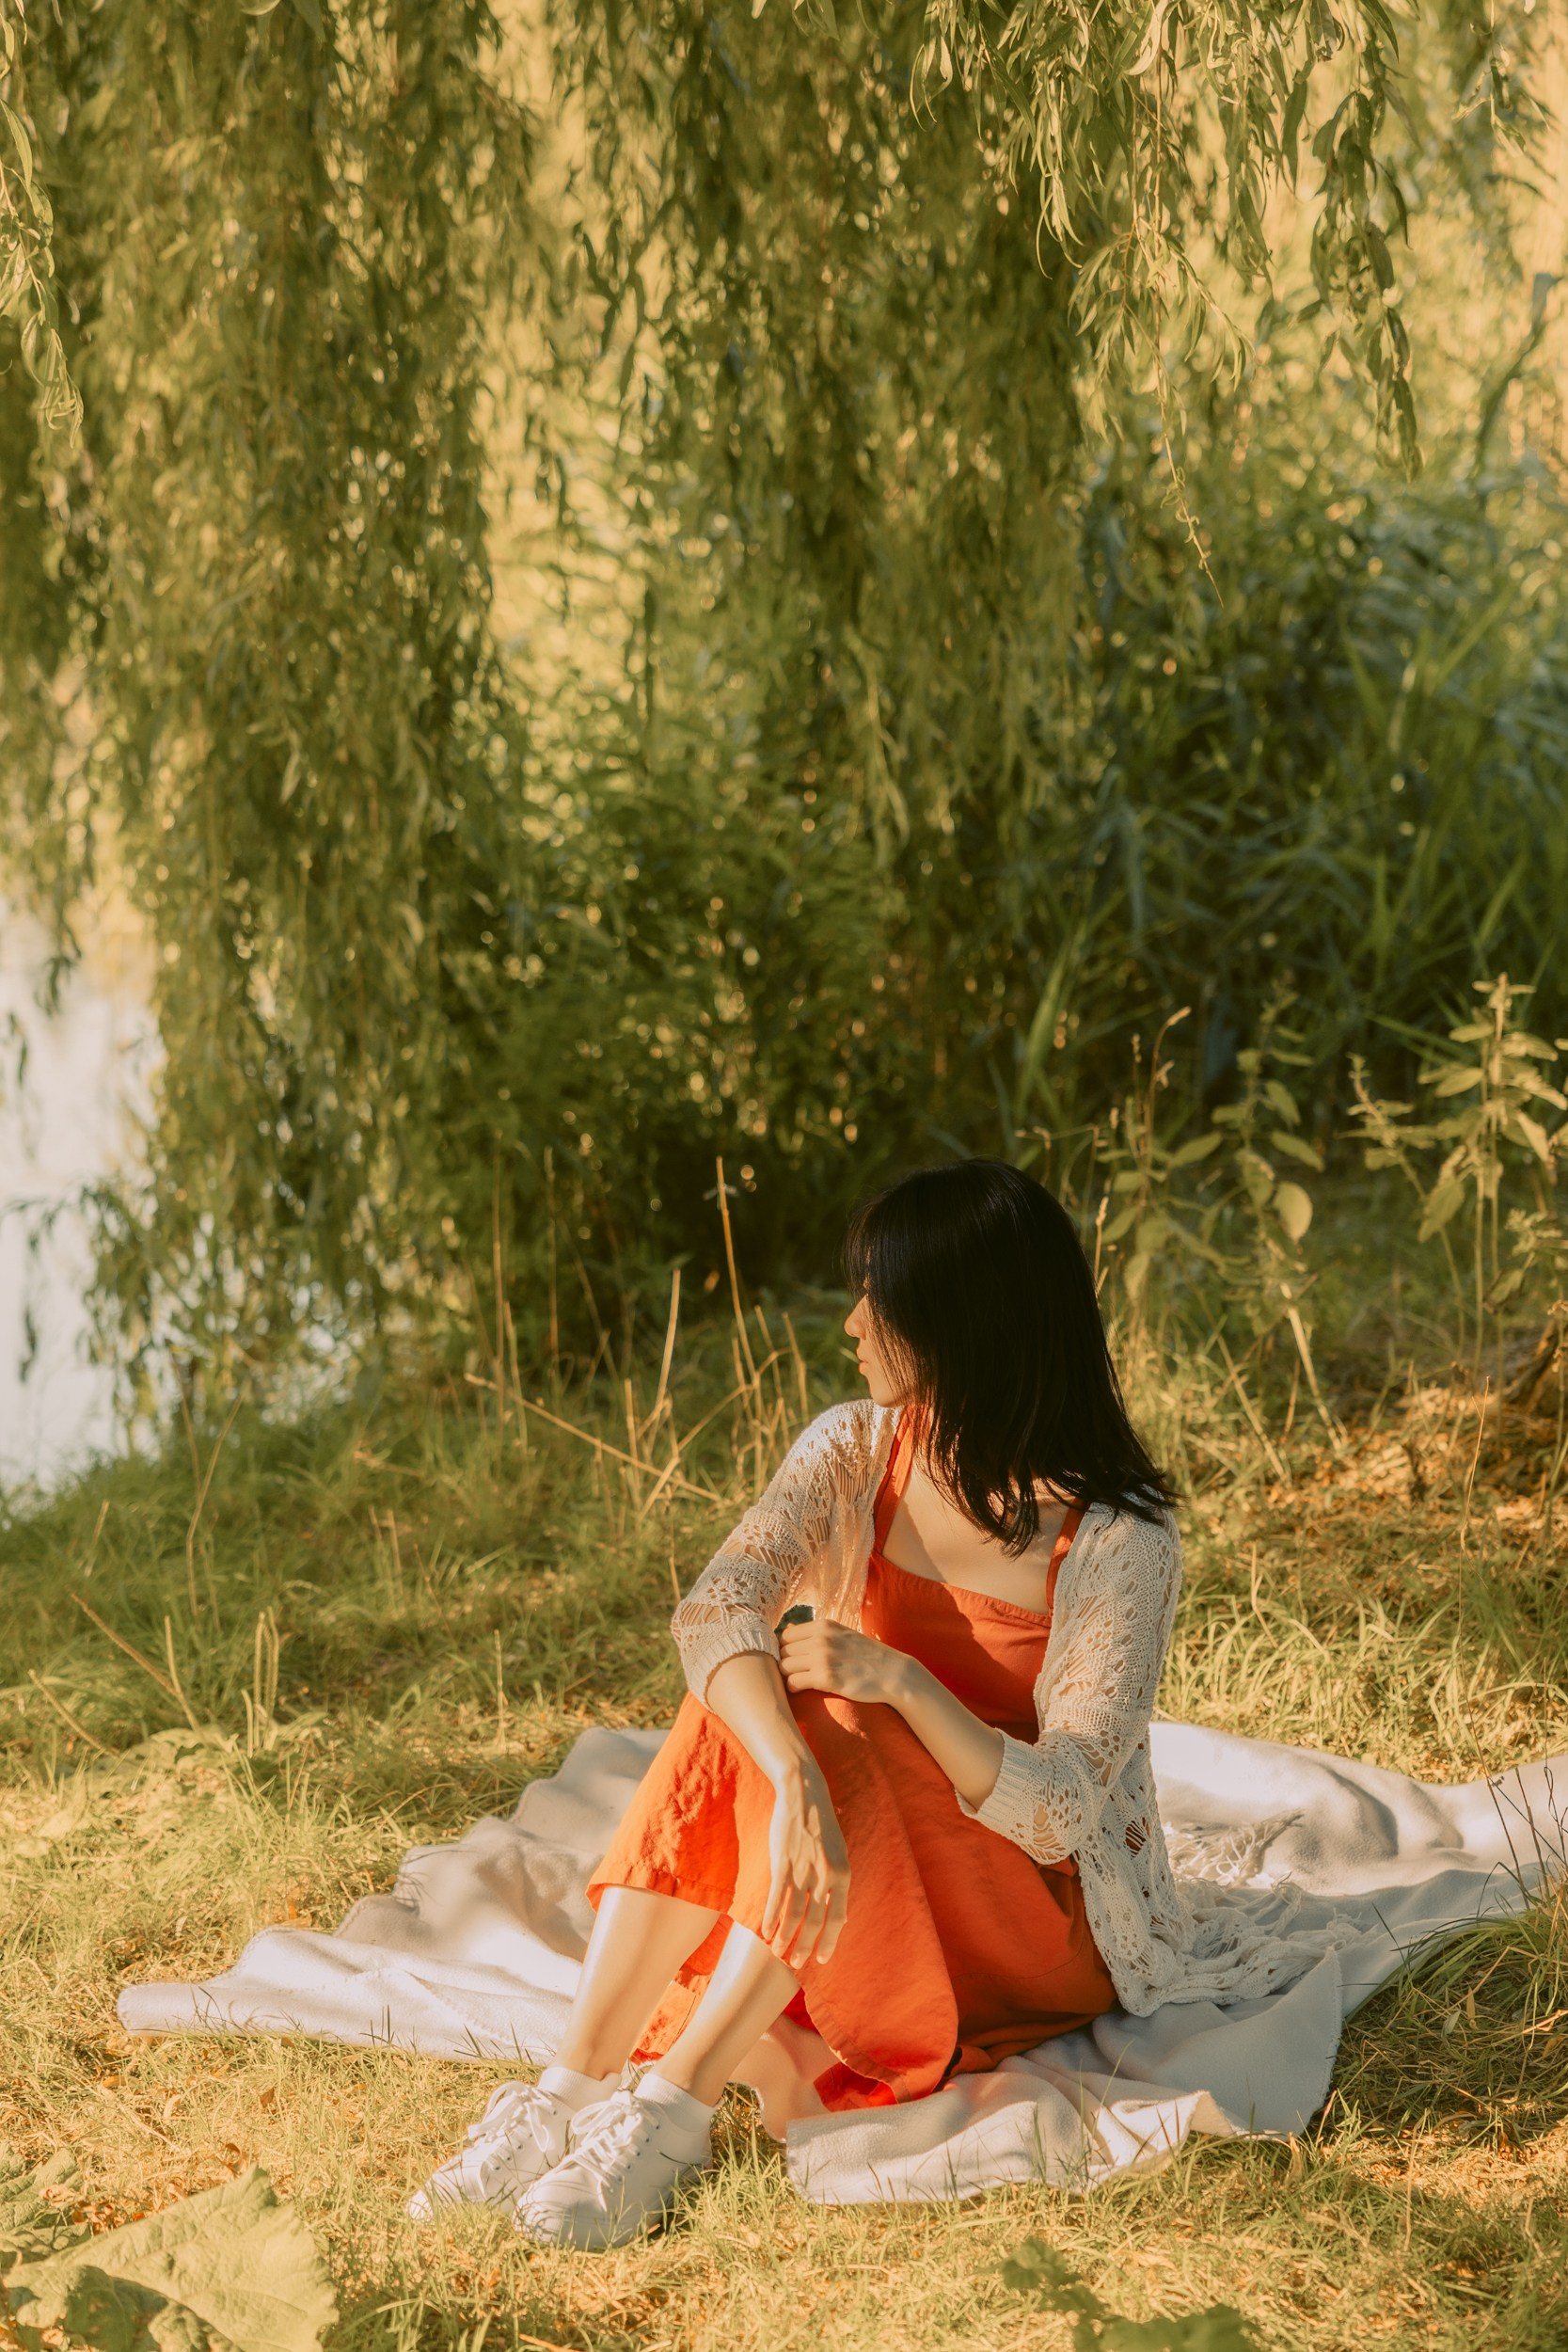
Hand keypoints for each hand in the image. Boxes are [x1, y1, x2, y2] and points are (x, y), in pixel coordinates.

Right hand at [761, 1762, 849, 1965]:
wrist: (805, 1795)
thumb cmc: (823, 1826)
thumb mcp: (840, 1854)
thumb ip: (836, 1884)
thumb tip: (836, 1915)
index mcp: (844, 1874)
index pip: (837, 1918)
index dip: (828, 1942)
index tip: (821, 1959)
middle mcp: (825, 1876)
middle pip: (814, 1921)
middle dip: (804, 1946)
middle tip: (795, 1964)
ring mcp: (803, 1869)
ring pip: (793, 1913)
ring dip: (784, 1937)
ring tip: (778, 1953)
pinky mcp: (783, 1862)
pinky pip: (776, 1897)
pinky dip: (770, 1917)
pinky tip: (766, 1930)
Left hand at [779, 1615, 910, 1706]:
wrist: (892, 1674)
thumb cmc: (866, 1656)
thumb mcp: (841, 1635)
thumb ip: (817, 1633)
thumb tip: (789, 1628)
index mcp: (824, 1625)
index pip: (786, 1634)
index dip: (784, 1648)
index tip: (791, 1659)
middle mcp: (821, 1638)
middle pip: (782, 1650)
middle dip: (784, 1662)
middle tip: (792, 1673)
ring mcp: (823, 1658)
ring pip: (784, 1666)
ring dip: (786, 1676)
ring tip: (796, 1681)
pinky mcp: (826, 1678)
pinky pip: (793, 1682)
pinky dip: (793, 1687)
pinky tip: (801, 1690)